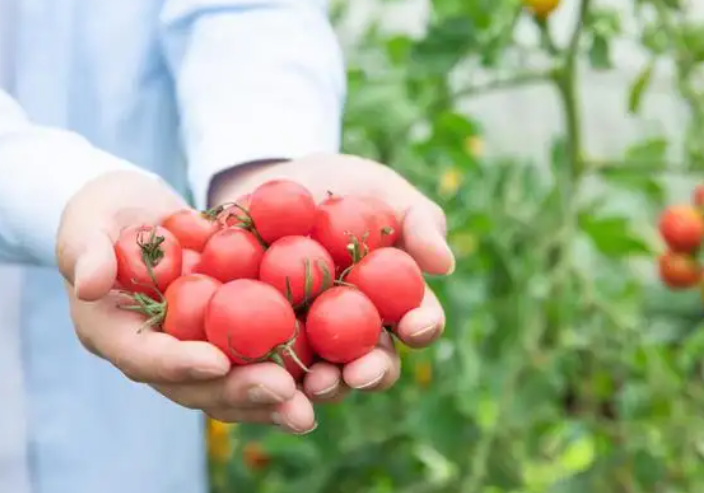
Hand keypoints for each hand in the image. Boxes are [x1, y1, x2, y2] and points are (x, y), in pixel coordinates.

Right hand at [56, 170, 314, 432]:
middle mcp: (154, 354)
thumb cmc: (101, 213)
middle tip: (285, 395)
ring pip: (230, 385)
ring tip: (312, 407)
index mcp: (114, 334)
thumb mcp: (86, 222)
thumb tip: (88, 284)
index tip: (219, 362)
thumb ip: (85, 251)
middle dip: (239, 393)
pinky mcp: (221, 337)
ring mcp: (190, 349)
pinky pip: (253, 359)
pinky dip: (287, 369)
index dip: (179, 363)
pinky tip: (328, 375)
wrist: (132, 212)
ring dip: (271, 399)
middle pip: (195, 386)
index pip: (144, 357)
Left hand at [210, 153, 454, 404]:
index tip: (416, 326)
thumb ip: (418, 221)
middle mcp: (358, 331)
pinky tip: (259, 370)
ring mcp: (313, 340)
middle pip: (373, 362)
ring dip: (323, 385)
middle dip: (370, 373)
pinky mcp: (267, 341)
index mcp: (394, 303)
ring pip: (324, 375)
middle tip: (360, 374)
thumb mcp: (383, 191)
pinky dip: (266, 370)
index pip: (417, 320)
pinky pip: (268, 363)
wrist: (275, 185)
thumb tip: (444, 264)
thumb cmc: (344, 187)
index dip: (422, 327)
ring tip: (314, 384)